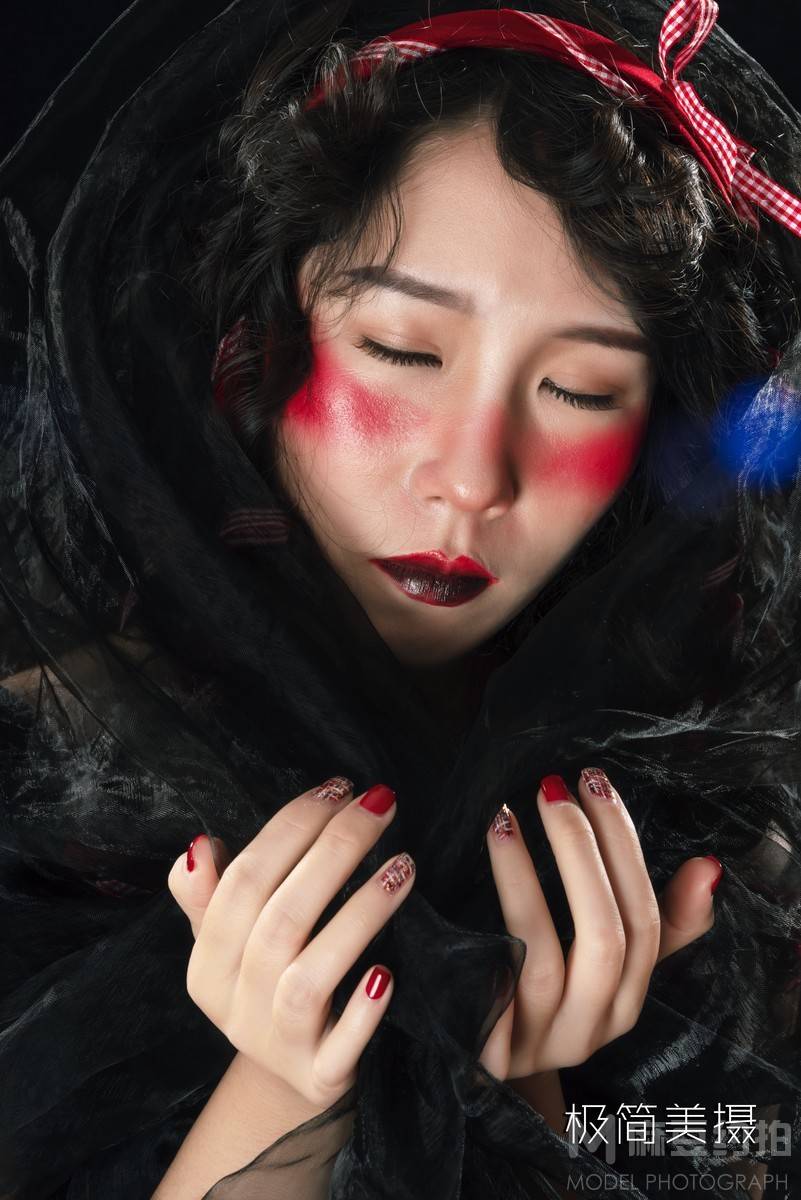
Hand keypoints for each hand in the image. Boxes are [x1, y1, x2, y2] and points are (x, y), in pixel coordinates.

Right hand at [167, 777, 414, 1110]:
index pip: (242, 883)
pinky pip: (337, 1050)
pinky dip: (362, 1013)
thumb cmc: (267, 982)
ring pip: (309, 976)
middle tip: (381, 805)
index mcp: (206, 963)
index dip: (290, 828)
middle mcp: (233, 1006)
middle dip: (334, 851)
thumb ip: (210, 894)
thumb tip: (198, 846)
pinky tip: (388, 974)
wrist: (292, 1077)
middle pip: (280, 919)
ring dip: (359, 916)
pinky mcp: (318, 1079)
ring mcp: (276, 1045)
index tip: (338, 787)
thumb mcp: (230, 941)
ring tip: (403, 867)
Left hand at [479, 767, 721, 1082]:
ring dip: (523, 878)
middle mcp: (591, 1028)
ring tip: (503, 819)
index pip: (645, 919)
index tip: (594, 781)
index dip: (622, 845)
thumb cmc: (547, 990)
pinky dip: (482, 931)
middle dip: (580, 851)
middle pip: (604, 935)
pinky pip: (488, 986)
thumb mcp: (606, 961)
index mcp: (626, 1001)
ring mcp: (538, 1041)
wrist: (477, 1058)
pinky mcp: (487, 1048)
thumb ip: (663, 921)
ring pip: (543, 957)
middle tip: (550, 787)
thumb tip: (709, 866)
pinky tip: (465, 879)